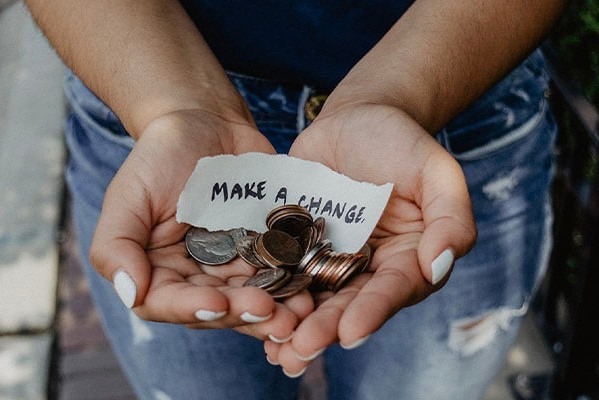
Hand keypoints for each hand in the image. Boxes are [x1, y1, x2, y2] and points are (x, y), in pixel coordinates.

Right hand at [89, 109, 313, 339]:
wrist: (206, 123)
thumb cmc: (160, 156)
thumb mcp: (128, 195)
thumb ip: (116, 245)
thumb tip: (130, 293)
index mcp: (159, 271)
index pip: (169, 303)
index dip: (193, 308)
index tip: (218, 303)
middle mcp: (197, 276)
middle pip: (219, 308)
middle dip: (244, 314)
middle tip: (271, 314)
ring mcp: (235, 265)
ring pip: (254, 298)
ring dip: (277, 310)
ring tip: (300, 312)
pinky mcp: (266, 250)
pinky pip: (281, 272)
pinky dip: (296, 282)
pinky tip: (312, 289)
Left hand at [265, 103, 476, 374]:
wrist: (357, 118)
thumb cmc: (402, 141)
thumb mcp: (436, 171)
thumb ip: (451, 217)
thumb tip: (439, 265)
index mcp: (407, 258)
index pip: (393, 289)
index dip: (373, 311)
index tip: (351, 332)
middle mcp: (369, 267)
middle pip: (349, 303)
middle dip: (326, 328)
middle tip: (301, 348)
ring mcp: (331, 257)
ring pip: (314, 297)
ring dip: (295, 324)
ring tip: (275, 348)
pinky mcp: (298, 244)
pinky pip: (284, 270)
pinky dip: (270, 292)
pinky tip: (250, 312)